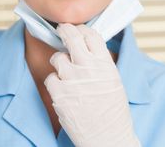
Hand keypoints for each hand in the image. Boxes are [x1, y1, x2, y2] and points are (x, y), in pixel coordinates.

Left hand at [44, 23, 139, 146]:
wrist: (107, 136)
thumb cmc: (113, 110)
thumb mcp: (114, 79)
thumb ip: (100, 62)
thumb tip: (88, 47)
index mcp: (104, 63)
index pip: (90, 34)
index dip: (82, 29)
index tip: (78, 30)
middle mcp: (87, 67)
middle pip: (71, 37)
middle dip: (65, 30)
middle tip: (62, 29)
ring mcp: (71, 79)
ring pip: (57, 58)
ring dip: (60, 62)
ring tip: (67, 73)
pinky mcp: (58, 93)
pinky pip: (50, 78)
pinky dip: (55, 82)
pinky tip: (64, 90)